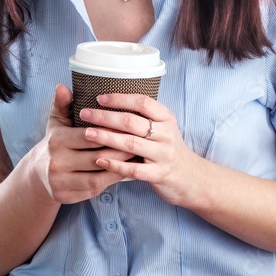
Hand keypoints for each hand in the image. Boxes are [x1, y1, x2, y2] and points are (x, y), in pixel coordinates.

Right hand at [31, 84, 134, 203]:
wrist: (38, 173)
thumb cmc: (56, 142)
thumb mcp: (57, 121)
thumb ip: (63, 104)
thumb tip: (63, 86)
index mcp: (56, 141)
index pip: (90, 136)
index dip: (112, 132)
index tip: (131, 128)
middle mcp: (56, 163)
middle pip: (97, 158)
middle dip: (121, 151)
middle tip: (141, 145)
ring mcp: (60, 182)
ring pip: (98, 177)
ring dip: (119, 169)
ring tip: (136, 160)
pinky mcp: (65, 197)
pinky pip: (94, 190)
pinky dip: (111, 181)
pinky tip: (125, 173)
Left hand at [81, 94, 204, 207]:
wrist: (191, 177)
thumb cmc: (169, 149)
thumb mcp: (164, 128)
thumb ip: (145, 117)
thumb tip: (114, 103)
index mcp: (166, 119)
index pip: (143, 102)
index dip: (120, 99)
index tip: (99, 98)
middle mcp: (166, 135)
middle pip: (132, 122)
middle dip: (105, 117)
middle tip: (84, 114)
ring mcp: (163, 155)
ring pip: (131, 144)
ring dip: (106, 138)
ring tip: (86, 133)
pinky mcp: (159, 174)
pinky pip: (134, 170)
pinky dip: (115, 165)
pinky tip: (99, 161)